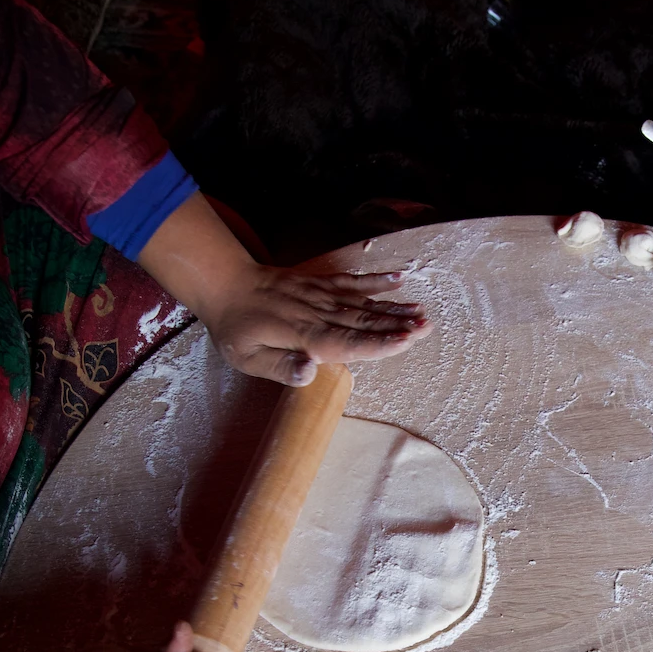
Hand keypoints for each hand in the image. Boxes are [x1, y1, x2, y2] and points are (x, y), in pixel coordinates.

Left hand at [135, 192, 429, 385]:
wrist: (224, 283)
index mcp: (302, 333)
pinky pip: (352, 281)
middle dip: (397, 325)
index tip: (405, 341)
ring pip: (363, 302)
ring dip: (394, 308)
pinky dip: (376, 280)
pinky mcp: (320, 284)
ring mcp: (320, 295)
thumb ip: (280, 366)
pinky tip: (399, 279)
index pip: (347, 341)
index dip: (377, 343)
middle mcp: (317, 312)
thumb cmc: (236, 328)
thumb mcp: (246, 357)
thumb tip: (310, 372)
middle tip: (427, 328)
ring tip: (423, 313)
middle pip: (363, 321)